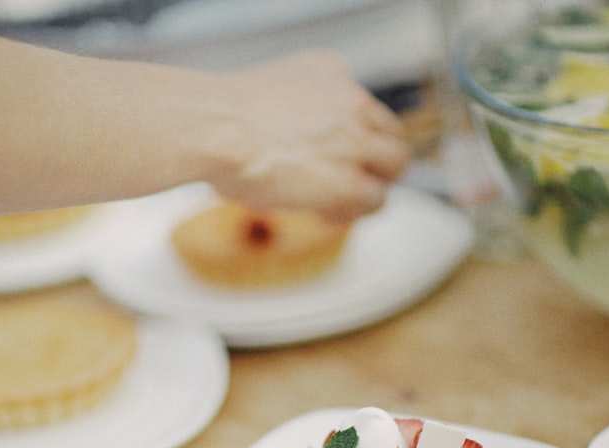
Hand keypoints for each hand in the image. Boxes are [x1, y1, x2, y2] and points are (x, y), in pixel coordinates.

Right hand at [207, 51, 411, 222]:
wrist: (214, 129)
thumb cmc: (218, 118)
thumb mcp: (263, 93)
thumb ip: (292, 110)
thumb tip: (286, 149)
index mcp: (328, 70)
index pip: (362, 106)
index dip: (354, 136)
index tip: (334, 154)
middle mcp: (350, 99)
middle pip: (389, 132)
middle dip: (374, 159)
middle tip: (350, 179)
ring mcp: (355, 139)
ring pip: (394, 163)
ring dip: (372, 184)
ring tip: (340, 202)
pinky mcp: (350, 180)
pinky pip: (375, 199)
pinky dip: (357, 211)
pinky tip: (328, 214)